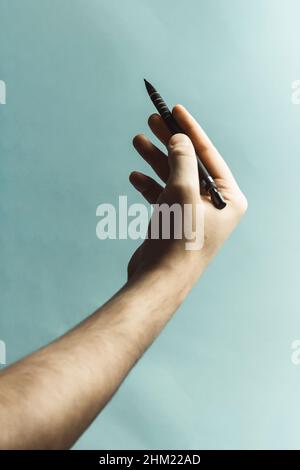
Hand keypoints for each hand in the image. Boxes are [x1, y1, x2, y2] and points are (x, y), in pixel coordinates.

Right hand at [128, 105, 246, 292]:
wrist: (159, 281)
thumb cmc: (178, 239)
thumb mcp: (182, 192)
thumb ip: (182, 160)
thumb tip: (180, 137)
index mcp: (229, 199)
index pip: (209, 155)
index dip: (190, 130)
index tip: (175, 109)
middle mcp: (215, 206)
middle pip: (190, 164)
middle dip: (169, 142)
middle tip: (151, 121)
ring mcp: (194, 215)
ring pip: (174, 178)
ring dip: (156, 160)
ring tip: (137, 141)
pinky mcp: (176, 224)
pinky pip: (164, 197)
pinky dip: (150, 185)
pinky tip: (135, 176)